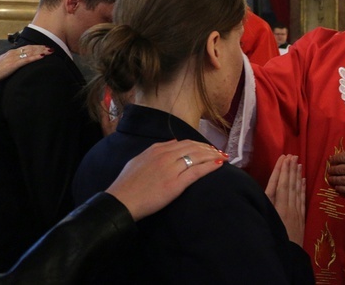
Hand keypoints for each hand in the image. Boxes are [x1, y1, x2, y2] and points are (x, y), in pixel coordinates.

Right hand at [0, 46, 51, 84]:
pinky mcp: (14, 64)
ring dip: (41, 51)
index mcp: (11, 53)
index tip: (44, 46)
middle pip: (30, 49)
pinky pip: (27, 60)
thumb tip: (19, 62)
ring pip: (30, 52)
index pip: (26, 48)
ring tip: (50, 50)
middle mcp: (13, 53)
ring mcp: (14, 58)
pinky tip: (42, 56)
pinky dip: (35, 57)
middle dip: (41, 48)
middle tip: (51, 47)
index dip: (36, 47)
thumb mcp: (4, 63)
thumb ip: (12, 61)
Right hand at [105, 140, 227, 220]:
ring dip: (213, 155)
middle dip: (209, 149)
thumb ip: (155, 150)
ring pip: (198, 157)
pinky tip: (219, 165)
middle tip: (220, 152)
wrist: (121, 201)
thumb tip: (171, 143)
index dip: (199, 144)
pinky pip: (197, 172)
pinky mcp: (176, 184)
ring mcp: (172, 169)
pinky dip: (210, 167)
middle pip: (194, 147)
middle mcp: (166, 156)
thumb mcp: (138, 160)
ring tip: (223, 157)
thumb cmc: (127, 184)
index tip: (208, 148)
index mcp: (157, 149)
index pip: (184, 143)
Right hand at [265, 155, 305, 244]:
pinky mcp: (300, 218)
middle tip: (292, 155)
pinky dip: (303, 188)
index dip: (281, 170)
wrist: (286, 256)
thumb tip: (266, 189)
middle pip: (289, 184)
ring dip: (297, 175)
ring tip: (298, 163)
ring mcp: (295, 212)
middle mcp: (287, 206)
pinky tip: (303, 180)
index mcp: (276, 206)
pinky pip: (302, 199)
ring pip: (296, 190)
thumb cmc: (271, 237)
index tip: (284, 158)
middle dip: (290, 169)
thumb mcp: (264, 219)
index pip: (279, 184)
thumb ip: (266, 203)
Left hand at [327, 135, 344, 195]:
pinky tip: (337, 187)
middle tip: (329, 170)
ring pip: (341, 180)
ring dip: (334, 179)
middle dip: (332, 169)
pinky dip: (340, 188)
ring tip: (330, 178)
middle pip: (339, 169)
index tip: (330, 160)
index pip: (342, 157)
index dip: (334, 159)